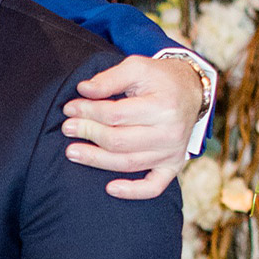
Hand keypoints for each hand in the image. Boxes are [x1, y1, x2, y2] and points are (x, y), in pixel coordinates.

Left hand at [61, 55, 205, 198]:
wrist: (191, 91)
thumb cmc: (160, 79)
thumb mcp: (137, 67)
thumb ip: (110, 78)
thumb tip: (83, 90)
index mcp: (163, 106)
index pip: (115, 115)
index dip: (88, 112)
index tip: (70, 108)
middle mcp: (170, 133)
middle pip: (118, 141)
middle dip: (88, 134)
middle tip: (67, 128)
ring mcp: (172, 152)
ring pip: (128, 163)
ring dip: (96, 160)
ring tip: (72, 152)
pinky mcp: (173, 166)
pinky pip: (153, 187)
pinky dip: (132, 192)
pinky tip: (110, 188)